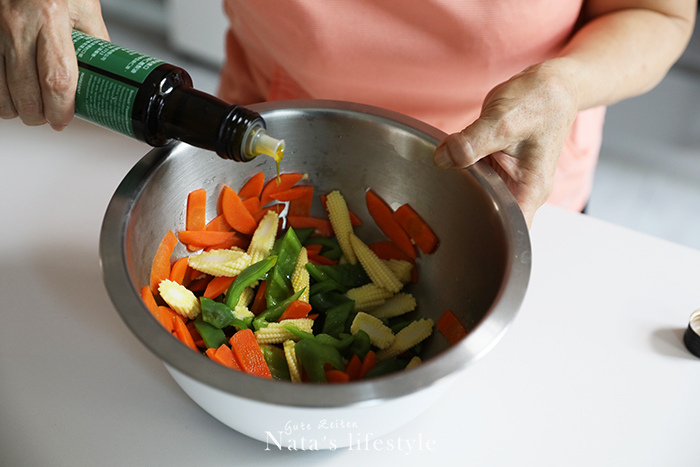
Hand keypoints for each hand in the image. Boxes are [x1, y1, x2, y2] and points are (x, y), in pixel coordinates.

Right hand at [0, 0, 107, 129]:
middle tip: (50, 118)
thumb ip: (95, 41)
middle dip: (39, 115)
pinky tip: (11, 93)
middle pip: (26, 92)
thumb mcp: (83, 6)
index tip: (64, 119)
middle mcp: (17, 23)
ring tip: (31, 107)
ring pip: (0, 91)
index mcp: (50, 17)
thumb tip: (107, 75)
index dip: (61, 108)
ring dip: (16, 109)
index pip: (57, 79)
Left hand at [433, 60, 579, 227]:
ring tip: (434, 190)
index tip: (460, 238)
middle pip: (491, 216)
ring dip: (460, 191)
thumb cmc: (540, 102)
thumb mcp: (503, 121)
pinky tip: (444, 167)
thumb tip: (443, 159)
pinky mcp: (495, 165)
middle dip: (465, 216)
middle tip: (435, 213)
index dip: (488, 239)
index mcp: (530, 189)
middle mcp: (520, 189)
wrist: (550, 84)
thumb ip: (471, 143)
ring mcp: (507, 179)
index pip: (511, 230)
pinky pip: (474, 176)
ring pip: (479, 196)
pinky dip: (460, 173)